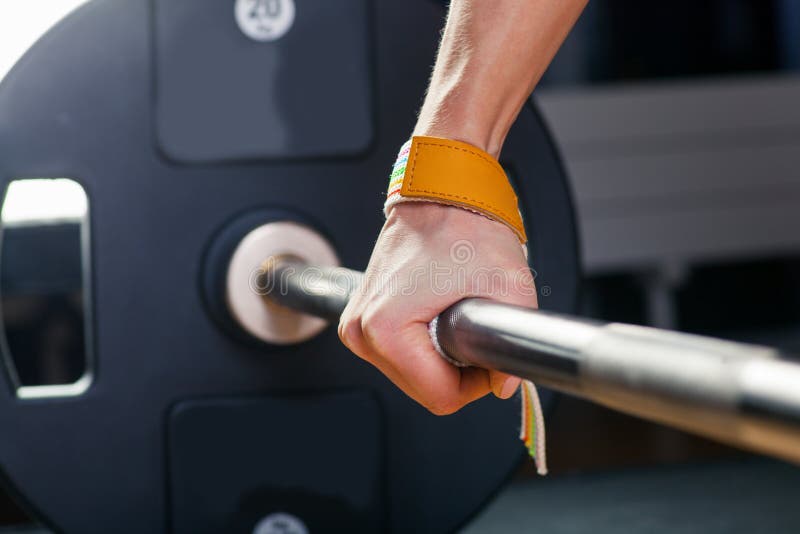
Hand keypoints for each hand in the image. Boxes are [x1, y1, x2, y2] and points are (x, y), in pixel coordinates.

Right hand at [338, 202, 537, 414]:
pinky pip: (397, 356)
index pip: (438, 396)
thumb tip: (505, 385)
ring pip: (409, 377)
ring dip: (439, 362)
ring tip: (455, 320)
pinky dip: (422, 348)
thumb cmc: (466, 227)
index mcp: (387, 328)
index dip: (475, 385)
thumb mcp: (510, 287)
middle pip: (421, 390)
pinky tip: (436, 318)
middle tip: (476, 335)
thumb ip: (514, 344)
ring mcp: (356, 325)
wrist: (440, 193)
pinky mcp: (360, 318)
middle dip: (456, 374)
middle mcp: (361, 331)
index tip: (488, 356)